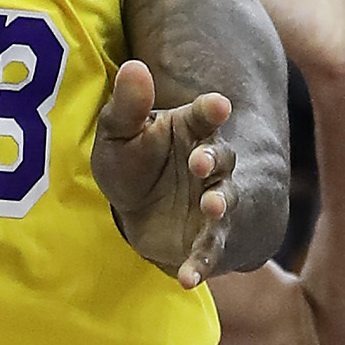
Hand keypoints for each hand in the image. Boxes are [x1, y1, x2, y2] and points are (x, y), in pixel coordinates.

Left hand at [90, 60, 237, 287]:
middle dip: (214, 159)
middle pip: (221, 158)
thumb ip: (127, 105)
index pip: (206, 115)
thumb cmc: (133, 163)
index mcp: (193, 130)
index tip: (218, 105)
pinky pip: (211, 251)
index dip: (212, 111)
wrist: (141, 213)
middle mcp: (211, 165)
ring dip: (221, 204)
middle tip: (201, 162)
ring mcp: (215, 202)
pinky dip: (202, 264)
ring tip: (213, 207)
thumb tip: (134, 67)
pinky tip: (188, 277)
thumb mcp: (119, 134)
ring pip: (225, 201)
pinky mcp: (210, 240)